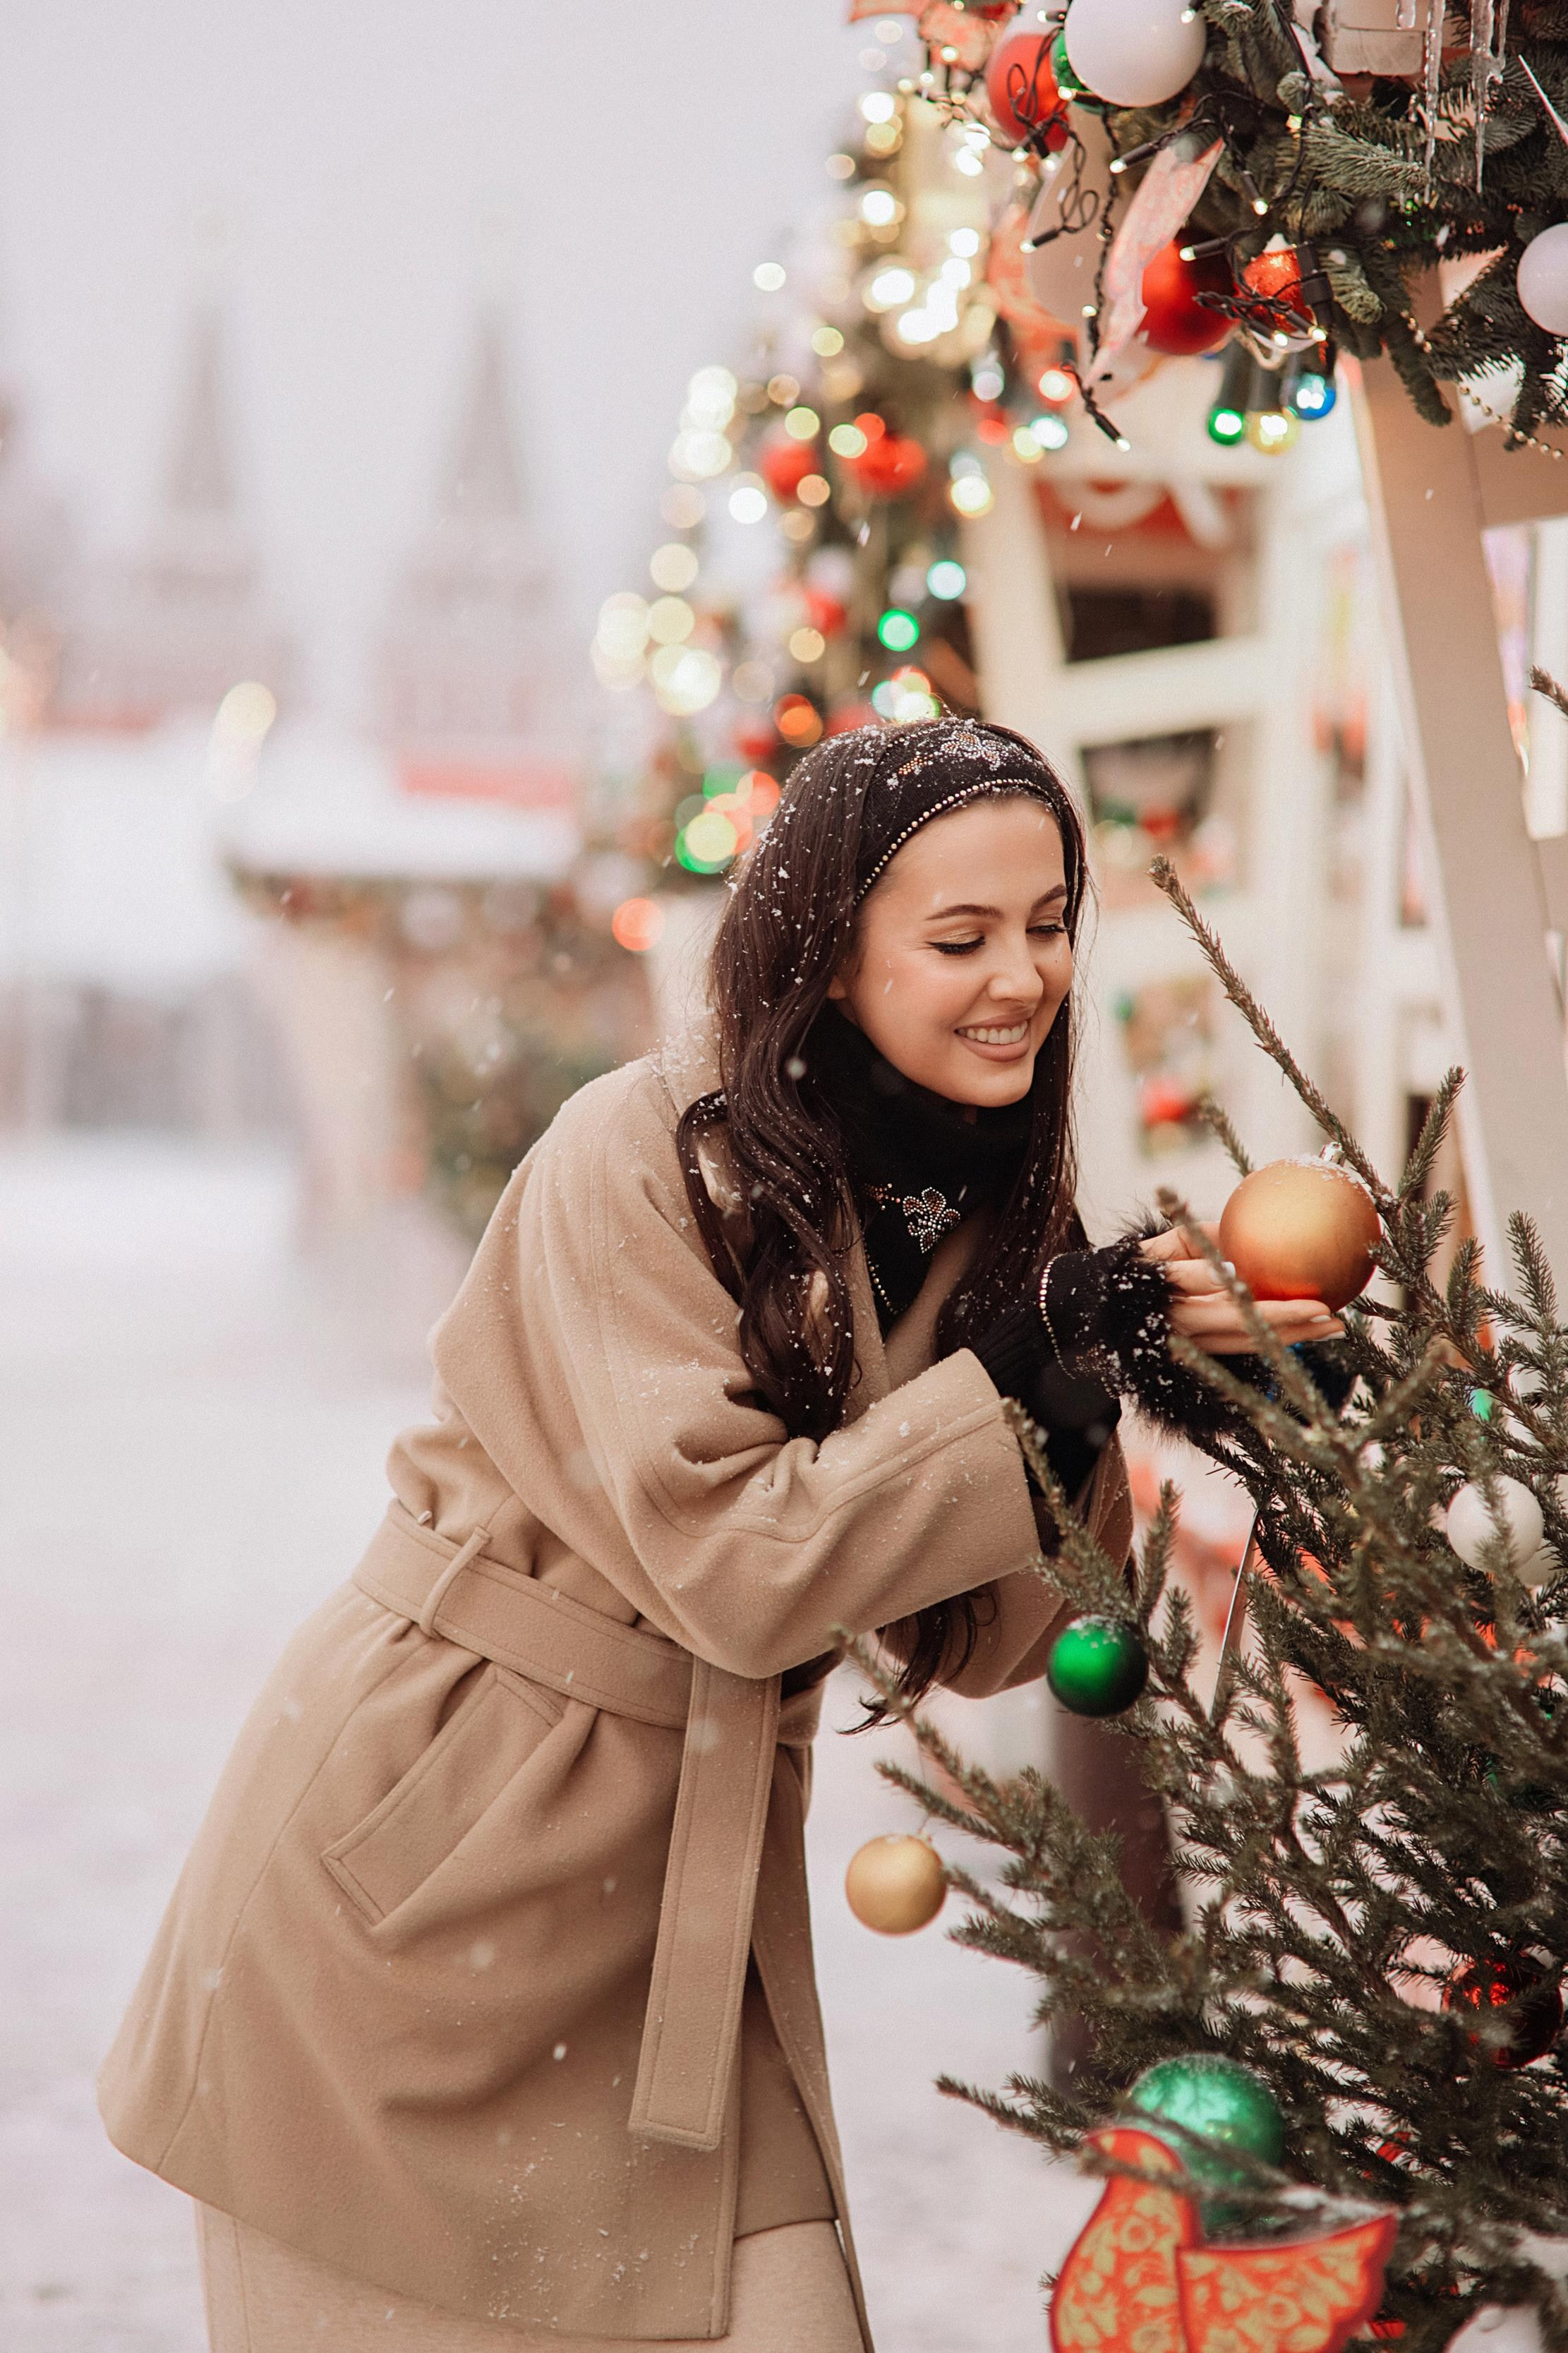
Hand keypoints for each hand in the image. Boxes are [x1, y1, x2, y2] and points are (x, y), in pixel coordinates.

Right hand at [1139, 1223, 1343, 1356]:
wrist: (1118, 1314)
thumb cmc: (1146, 1268)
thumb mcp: (1165, 1245)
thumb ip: (1200, 1238)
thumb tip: (1245, 1229)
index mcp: (1161, 1286)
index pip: (1184, 1279)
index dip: (1210, 1277)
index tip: (1239, 1272)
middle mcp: (1177, 1321)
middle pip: (1232, 1322)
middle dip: (1280, 1318)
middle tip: (1324, 1308)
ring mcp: (1191, 1344)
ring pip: (1245, 1342)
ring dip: (1293, 1336)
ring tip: (1335, 1326)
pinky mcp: (1203, 1354)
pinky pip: (1246, 1347)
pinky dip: (1281, 1338)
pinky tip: (1315, 1330)